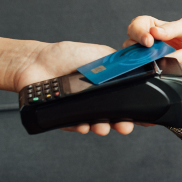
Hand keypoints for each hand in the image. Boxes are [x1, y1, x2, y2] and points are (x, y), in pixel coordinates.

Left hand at [12, 40, 137, 135]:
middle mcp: (96, 100)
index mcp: (107, 86)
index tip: (147, 118)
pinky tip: (84, 126)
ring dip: (103, 128)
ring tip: (104, 127)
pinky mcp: (65, 118)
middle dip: (123, 124)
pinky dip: (81, 127)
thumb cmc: (64, 55)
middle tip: (126, 126)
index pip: (126, 101)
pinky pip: (75, 126)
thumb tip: (139, 69)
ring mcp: (81, 110)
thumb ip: (119, 63)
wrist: (35, 62)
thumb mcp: (99, 54)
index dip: (137, 110)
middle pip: (115, 117)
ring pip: (96, 124)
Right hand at [125, 16, 181, 84]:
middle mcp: (148, 43)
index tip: (149, 40)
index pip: (136, 26)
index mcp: (153, 27)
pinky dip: (166, 69)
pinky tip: (181, 65)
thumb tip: (154, 32)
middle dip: (144, 49)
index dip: (138, 32)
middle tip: (155, 50)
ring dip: (161, 59)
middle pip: (130, 45)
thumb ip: (173, 27)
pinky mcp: (154, 73)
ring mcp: (150, 59)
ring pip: (140, 61)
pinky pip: (151, 73)